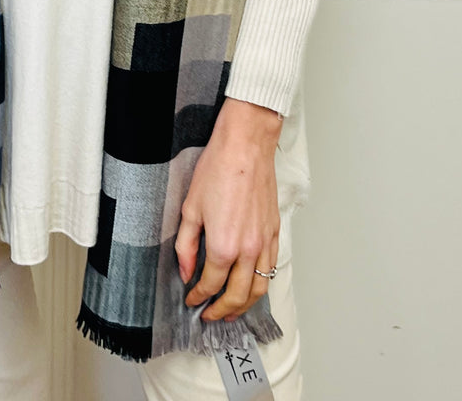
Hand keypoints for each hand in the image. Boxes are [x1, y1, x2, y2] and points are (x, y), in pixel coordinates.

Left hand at [175, 97, 281, 321]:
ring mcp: (264, 242)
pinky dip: (261, 284)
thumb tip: (186, 271)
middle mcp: (247, 250)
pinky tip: (251, 285)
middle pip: (237, 296)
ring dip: (244, 305)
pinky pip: (271, 268)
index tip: (191, 300)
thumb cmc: (218, 169)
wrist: (246, 146)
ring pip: (258, 288)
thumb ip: (186, 245)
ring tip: (232, 311)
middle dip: (222, 311)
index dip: (198, 296)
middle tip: (210, 315)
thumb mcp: (190, 208)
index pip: (210, 284)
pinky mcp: (274, 232)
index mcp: (223, 246)